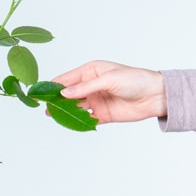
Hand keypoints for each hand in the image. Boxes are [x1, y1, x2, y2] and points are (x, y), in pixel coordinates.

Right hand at [49, 61, 166, 123]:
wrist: (155, 96)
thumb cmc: (135, 80)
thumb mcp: (109, 79)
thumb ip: (85, 87)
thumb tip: (64, 93)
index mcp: (91, 71)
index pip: (67, 79)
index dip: (53, 85)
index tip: (40, 93)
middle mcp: (91, 86)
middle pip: (68, 95)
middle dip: (56, 101)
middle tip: (45, 108)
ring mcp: (96, 101)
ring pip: (75, 107)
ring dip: (65, 112)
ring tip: (55, 117)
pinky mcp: (102, 115)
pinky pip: (86, 119)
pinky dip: (78, 122)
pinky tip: (71, 124)